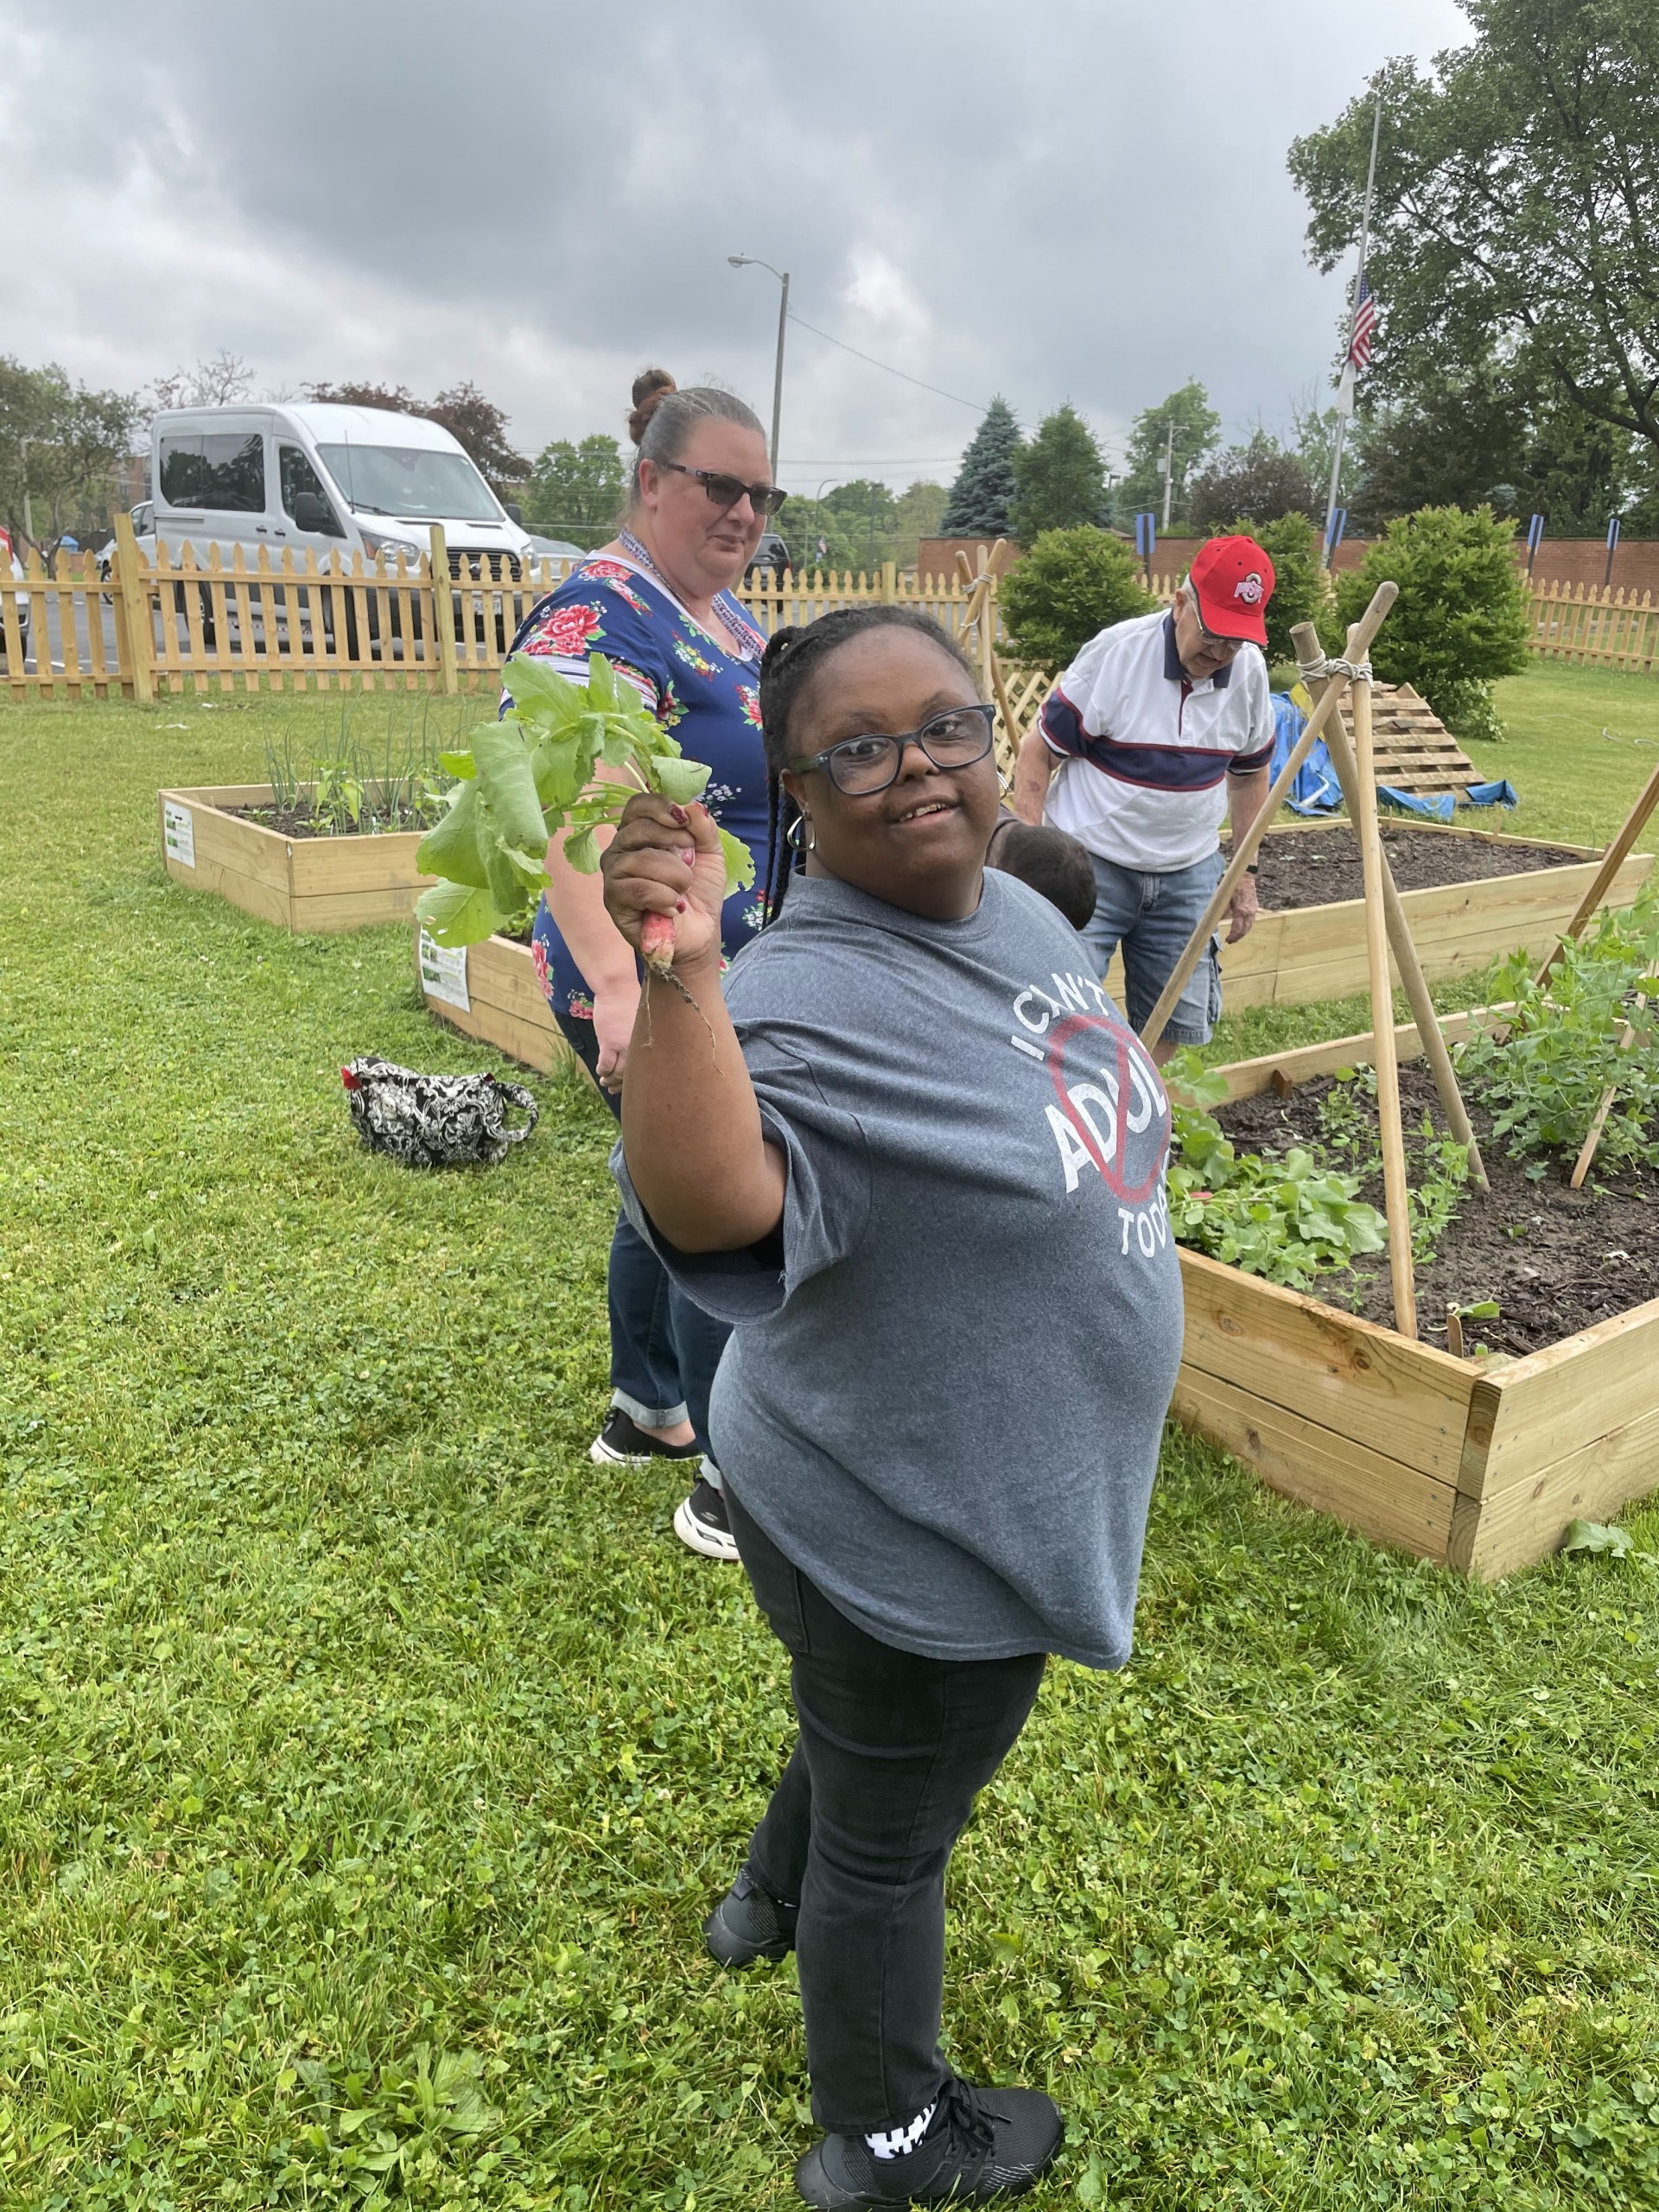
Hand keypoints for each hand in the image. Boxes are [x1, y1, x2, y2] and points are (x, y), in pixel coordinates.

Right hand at [591, 978, 640, 1090]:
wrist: (617, 987)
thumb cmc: (631, 998)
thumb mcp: (644, 1019)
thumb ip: (643, 1035)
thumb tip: (640, 1048)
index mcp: (650, 1041)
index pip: (648, 1068)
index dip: (639, 1080)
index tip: (632, 1085)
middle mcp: (639, 1047)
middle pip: (632, 1073)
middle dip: (622, 1084)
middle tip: (615, 1088)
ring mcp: (623, 1045)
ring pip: (618, 1072)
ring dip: (610, 1079)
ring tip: (605, 1082)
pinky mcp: (608, 1042)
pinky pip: (605, 1064)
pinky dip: (602, 1070)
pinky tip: (600, 1071)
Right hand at [601, 795, 725, 974]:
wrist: (700, 931)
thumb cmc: (699, 890)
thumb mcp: (711, 852)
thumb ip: (704, 827)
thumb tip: (692, 806)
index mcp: (639, 831)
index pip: (638, 805)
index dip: (661, 807)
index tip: (684, 820)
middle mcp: (620, 849)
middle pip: (639, 829)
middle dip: (676, 845)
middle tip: (691, 864)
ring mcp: (613, 875)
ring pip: (641, 860)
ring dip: (675, 876)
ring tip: (683, 891)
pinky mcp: (613, 901)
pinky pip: (639, 889)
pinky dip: (664, 897)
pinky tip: (674, 907)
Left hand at [1226, 874, 1258, 943]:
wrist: (1245, 877)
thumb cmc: (1232, 887)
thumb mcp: (1223, 899)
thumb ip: (1220, 911)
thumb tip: (1213, 921)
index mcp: (1240, 910)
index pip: (1238, 929)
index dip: (1233, 937)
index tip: (1227, 940)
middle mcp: (1249, 912)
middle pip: (1245, 930)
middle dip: (1238, 937)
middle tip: (1230, 941)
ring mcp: (1254, 910)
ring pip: (1249, 926)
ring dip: (1242, 933)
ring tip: (1235, 936)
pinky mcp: (1255, 907)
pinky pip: (1251, 921)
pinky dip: (1246, 927)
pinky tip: (1241, 928)